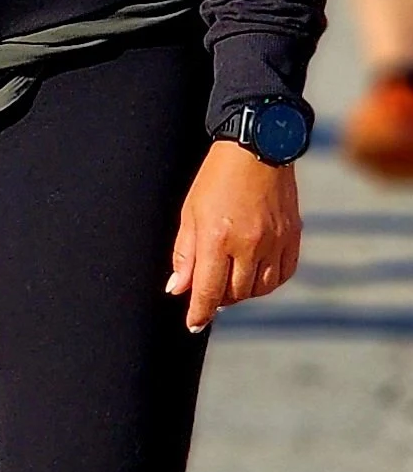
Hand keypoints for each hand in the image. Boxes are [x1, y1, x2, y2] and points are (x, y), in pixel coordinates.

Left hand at [166, 143, 300, 333]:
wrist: (257, 147)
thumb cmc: (217, 177)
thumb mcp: (191, 213)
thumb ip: (184, 255)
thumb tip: (177, 289)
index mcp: (217, 238)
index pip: (208, 290)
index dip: (199, 312)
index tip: (194, 324)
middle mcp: (248, 243)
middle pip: (234, 293)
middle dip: (219, 298)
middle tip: (211, 290)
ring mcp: (274, 241)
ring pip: (260, 288)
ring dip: (243, 292)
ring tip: (232, 279)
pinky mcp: (293, 235)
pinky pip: (283, 274)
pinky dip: (269, 281)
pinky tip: (256, 272)